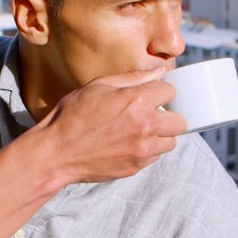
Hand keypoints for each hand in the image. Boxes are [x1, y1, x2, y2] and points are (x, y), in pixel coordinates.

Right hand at [33, 66, 186, 184]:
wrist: (57, 152)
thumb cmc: (73, 115)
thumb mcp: (99, 86)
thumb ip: (133, 77)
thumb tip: (159, 70)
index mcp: (137, 101)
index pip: (170, 91)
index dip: (160, 91)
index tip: (151, 95)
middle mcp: (145, 126)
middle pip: (180, 121)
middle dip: (168, 115)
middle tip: (150, 114)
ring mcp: (142, 149)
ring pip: (171, 141)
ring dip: (160, 135)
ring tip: (140, 131)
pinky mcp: (136, 167)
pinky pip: (155, 157)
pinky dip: (148, 150)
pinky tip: (129, 144)